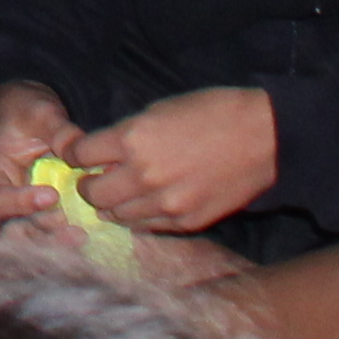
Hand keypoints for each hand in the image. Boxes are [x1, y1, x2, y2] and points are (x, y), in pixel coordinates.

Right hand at [0, 81, 85, 234]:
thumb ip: (60, 133)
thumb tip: (82, 152)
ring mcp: (22, 213)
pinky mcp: (41, 218)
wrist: (28, 118)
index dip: (21, 203)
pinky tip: (89, 237)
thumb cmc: (28, 113)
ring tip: (82, 237)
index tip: (52, 195)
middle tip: (74, 230)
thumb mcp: (41, 114)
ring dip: (55, 243)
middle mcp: (3, 200)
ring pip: (31, 240)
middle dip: (43, 233)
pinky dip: (65, 240)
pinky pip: (48, 237)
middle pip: (13, 230)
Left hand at [68, 85, 276, 234]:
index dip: (74, 154)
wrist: (264, 137)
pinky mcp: (187, 222)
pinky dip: (140, 218)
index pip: (80, 155)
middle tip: (92, 179)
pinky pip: (148, 228)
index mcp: (132, 139)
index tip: (76, 155)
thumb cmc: (211, 112)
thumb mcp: (158, 110)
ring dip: (112, 205)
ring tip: (117, 195)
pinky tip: (144, 206)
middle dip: (87, 185)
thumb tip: (103, 154)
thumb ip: (126, 135)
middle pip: (93, 194)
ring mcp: (166, 204)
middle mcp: (143, 176)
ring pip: (117, 216)